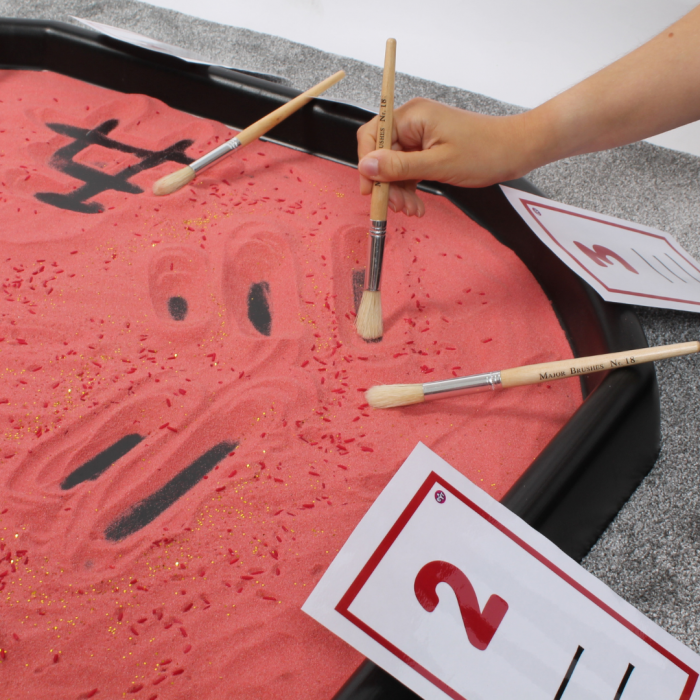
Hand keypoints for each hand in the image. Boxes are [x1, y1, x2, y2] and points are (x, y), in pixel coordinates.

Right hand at [357, 98, 534, 216]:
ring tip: (412, 210)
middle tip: (397, 207)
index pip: (372, 135)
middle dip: (386, 184)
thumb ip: (399, 166)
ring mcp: (420, 137)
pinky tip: (417, 205)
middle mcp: (412, 122)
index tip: (370, 190)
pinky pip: (408, 170)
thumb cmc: (485, 151)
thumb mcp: (438, 164)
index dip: (366, 164)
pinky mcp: (427, 150)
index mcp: (412, 116)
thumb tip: (366, 167)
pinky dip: (409, 188)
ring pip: (394, 167)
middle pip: (381, 154)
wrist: (515, 150)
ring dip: (398, 191)